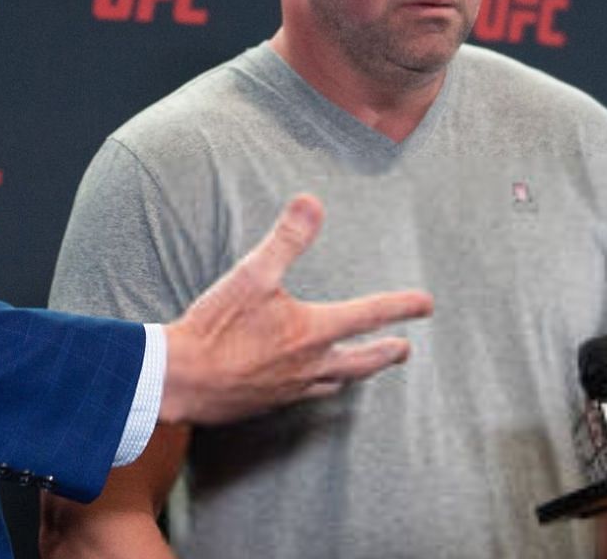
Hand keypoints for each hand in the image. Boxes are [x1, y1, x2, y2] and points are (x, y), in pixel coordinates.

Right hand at [159, 195, 432, 424]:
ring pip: (337, 383)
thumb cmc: (216, 328)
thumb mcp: (251, 274)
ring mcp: (290, 388)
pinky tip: (309, 384)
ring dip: (356, 373)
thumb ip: (286, 239)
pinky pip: (307, 396)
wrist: (181, 378)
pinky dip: (320, 387)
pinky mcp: (269, 402)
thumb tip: (311, 204)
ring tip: (361, 369)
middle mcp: (310, 364)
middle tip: (404, 349)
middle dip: (386, 353)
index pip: (369, 315)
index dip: (401, 306)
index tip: (425, 304)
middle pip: (363, 361)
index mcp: (312, 331)